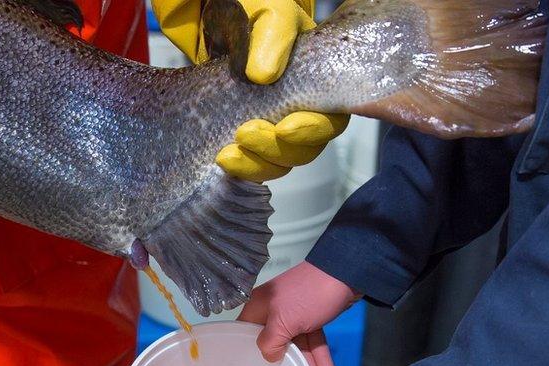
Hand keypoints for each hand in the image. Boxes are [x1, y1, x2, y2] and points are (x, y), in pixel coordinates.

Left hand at [151, 0, 348, 181]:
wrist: (217, 18)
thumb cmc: (254, 9)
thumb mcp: (268, 12)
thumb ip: (272, 36)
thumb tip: (263, 74)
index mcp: (320, 81)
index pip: (332, 118)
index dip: (313, 130)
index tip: (284, 127)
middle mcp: (302, 107)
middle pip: (305, 148)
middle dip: (277, 149)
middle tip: (245, 133)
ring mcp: (275, 124)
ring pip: (280, 161)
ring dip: (256, 163)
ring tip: (228, 154)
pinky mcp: (250, 135)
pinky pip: (254, 163)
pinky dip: (241, 167)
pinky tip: (224, 159)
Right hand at [238, 262, 360, 365]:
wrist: (346, 274)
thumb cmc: (309, 294)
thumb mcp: (283, 320)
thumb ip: (270, 342)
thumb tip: (269, 356)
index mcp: (257, 308)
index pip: (247, 336)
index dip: (250, 356)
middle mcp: (272, 311)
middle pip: (276, 345)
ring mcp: (293, 314)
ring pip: (297, 346)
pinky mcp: (311, 316)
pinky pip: (312, 340)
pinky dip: (320, 356)